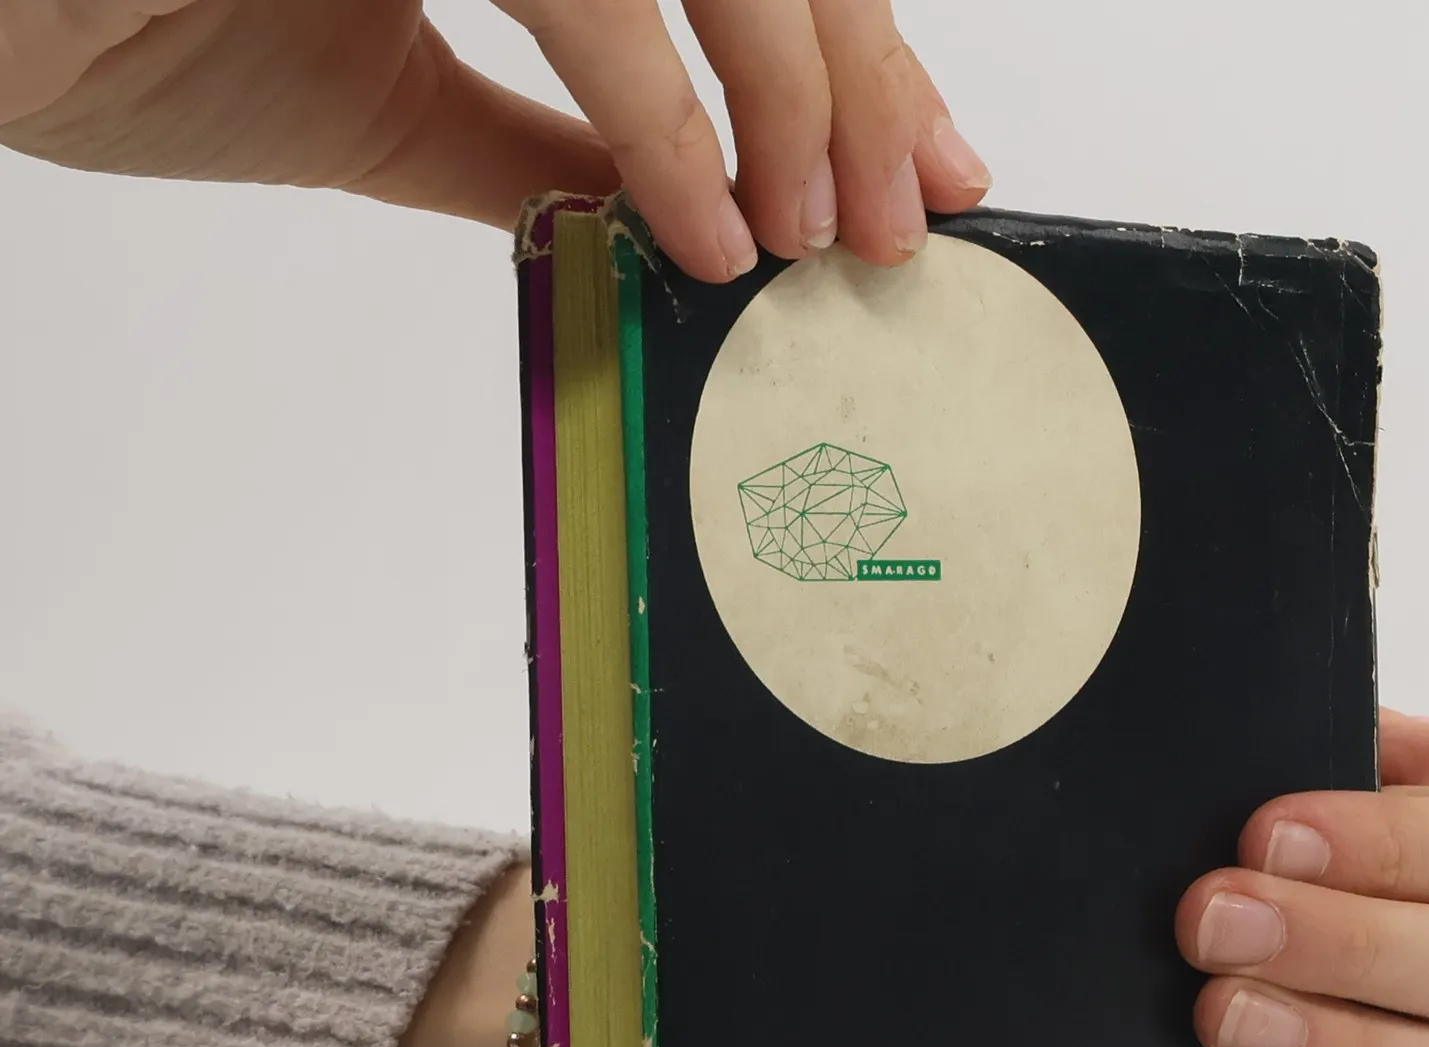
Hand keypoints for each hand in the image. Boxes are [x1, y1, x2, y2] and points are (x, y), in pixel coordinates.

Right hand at [0, 0, 989, 278]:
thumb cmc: (107, 15)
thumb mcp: (376, 107)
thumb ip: (531, 148)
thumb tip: (655, 214)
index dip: (842, 50)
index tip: (917, 166)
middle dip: (847, 76)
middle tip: (900, 218)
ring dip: (785, 90)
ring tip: (814, 237)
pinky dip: (656, 109)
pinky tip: (707, 226)